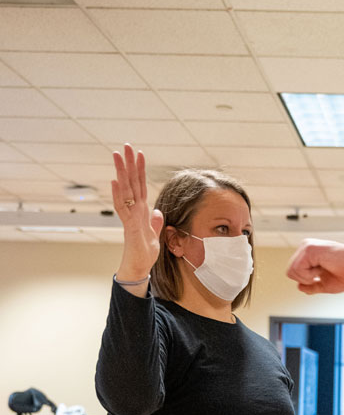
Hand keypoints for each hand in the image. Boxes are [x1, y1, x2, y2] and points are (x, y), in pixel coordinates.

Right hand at [112, 144, 162, 276]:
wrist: (139, 269)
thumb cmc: (144, 253)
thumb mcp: (155, 235)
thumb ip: (155, 223)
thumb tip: (157, 212)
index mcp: (141, 210)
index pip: (140, 185)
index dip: (140, 170)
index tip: (139, 153)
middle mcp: (134, 210)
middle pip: (131, 183)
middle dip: (129, 164)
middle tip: (125, 145)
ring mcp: (130, 217)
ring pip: (124, 191)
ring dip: (121, 173)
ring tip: (117, 156)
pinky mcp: (128, 227)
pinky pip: (122, 208)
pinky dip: (118, 195)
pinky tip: (115, 182)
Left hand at [286, 240, 343, 294]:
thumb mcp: (325, 284)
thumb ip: (311, 286)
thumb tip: (299, 287)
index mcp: (308, 253)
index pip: (293, 272)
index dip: (306, 280)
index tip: (322, 275)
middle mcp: (306, 247)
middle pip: (290, 272)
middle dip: (305, 280)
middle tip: (322, 274)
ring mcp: (307, 246)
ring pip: (292, 271)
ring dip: (308, 278)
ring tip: (323, 270)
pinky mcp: (309, 249)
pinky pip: (297, 269)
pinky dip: (309, 275)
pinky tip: (322, 268)